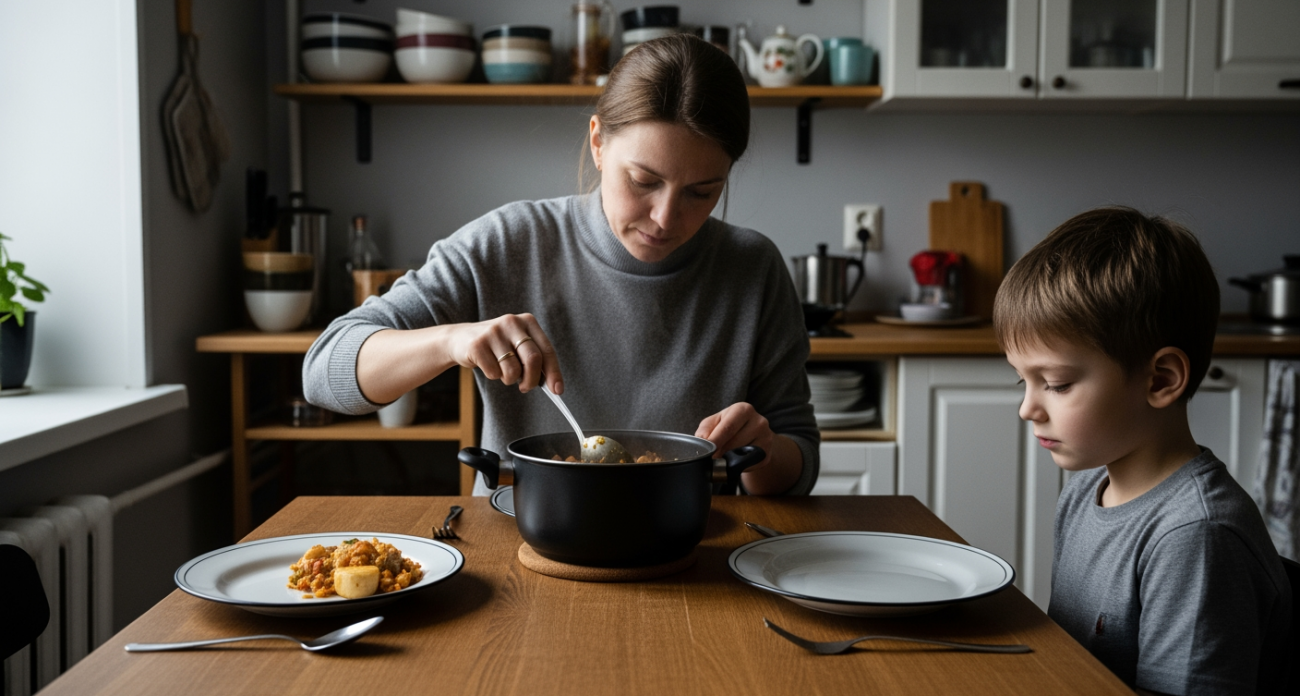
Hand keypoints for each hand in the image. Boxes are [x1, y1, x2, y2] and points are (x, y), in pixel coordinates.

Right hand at [445, 313, 562, 392]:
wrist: (460, 339)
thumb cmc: (496, 347)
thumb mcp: (517, 345)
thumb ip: (534, 359)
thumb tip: (552, 385)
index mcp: (527, 321)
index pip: (547, 350)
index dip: (554, 372)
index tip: (557, 390)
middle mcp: (512, 322)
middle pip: (533, 359)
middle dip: (532, 380)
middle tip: (525, 387)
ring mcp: (494, 332)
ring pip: (513, 370)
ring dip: (509, 379)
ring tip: (502, 371)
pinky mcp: (477, 344)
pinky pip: (494, 372)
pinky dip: (493, 376)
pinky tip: (487, 365)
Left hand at [694, 402, 774, 467]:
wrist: (751, 435)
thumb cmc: (729, 426)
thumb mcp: (715, 422)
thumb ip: (706, 430)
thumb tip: (703, 442)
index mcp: (743, 410)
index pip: (728, 428)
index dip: (715, 442)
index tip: (706, 452)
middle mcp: (758, 421)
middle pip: (734, 443)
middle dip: (720, 453)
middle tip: (712, 457)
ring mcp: (766, 438)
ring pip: (741, 455)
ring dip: (729, 459)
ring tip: (724, 456)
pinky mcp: (767, 454)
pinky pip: (748, 464)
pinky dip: (738, 465)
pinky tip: (736, 459)